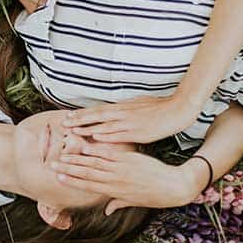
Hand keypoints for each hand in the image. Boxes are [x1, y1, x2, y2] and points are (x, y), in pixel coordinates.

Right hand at [50, 137, 201, 211]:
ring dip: (77, 158)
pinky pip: (109, 153)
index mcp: (114, 191)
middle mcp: (114, 180)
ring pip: (94, 162)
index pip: (88, 185)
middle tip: (52, 165)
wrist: (173, 186)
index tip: (57, 178)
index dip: (71, 181)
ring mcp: (121, 168)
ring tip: (63, 153)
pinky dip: (96, 149)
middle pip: (86, 174)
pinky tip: (84, 145)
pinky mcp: (129, 159)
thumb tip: (106, 210)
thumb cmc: (154, 196)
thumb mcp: (134, 201)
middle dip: (68, 169)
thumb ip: (117, 203)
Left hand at [62, 94, 199, 143]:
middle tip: (64, 122)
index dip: (83, 113)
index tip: (69, 115)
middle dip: (80, 119)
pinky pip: (119, 134)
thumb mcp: (139, 104)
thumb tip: (115, 110)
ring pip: (104, 124)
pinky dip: (106, 135)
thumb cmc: (159, 107)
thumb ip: (125, 109)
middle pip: (97, 115)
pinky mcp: (138, 132)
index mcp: (123, 107)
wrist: (178, 109)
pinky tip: (95, 138)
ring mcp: (129, 122)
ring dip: (88, 127)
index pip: (98, 109)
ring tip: (73, 131)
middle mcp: (123, 113)